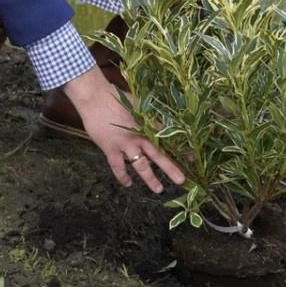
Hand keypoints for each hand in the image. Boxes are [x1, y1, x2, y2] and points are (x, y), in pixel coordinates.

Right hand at [62, 67, 184, 193]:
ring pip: (141, 165)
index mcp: (147, 123)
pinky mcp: (111, 148)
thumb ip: (147, 115)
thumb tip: (159, 122)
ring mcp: (125, 143)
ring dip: (150, 178)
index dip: (179, 148)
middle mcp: (139, 135)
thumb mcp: (137, 103)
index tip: (191, 159)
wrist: (95, 97)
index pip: (168, 138)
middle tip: (182, 180)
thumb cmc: (115, 97)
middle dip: (171, 168)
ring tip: (159, 189)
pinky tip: (128, 184)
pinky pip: (118, 167)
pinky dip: (123, 177)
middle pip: (158, 154)